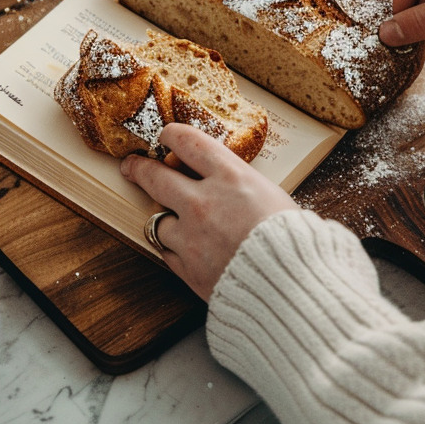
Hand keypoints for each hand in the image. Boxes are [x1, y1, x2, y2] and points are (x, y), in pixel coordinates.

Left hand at [120, 123, 297, 300]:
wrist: (293, 289)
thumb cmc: (293, 241)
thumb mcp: (272, 196)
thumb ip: (239, 184)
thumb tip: (223, 177)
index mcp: (230, 177)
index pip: (187, 141)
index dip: (171, 134)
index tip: (166, 136)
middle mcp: (203, 202)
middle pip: (155, 176)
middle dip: (139, 168)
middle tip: (131, 166)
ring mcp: (191, 236)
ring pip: (157, 219)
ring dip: (165, 218)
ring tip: (173, 219)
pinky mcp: (187, 268)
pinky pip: (167, 252)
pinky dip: (174, 248)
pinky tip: (186, 247)